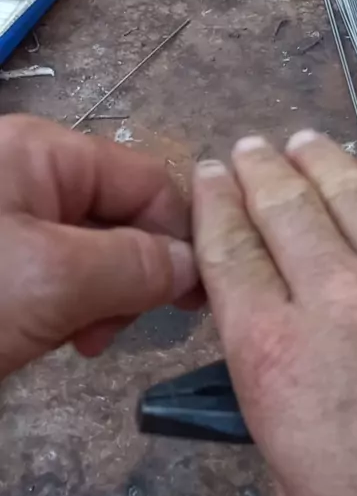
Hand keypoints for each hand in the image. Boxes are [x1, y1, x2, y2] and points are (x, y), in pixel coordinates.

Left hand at [0, 115, 196, 379]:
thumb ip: (138, 264)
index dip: (180, 235)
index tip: (197, 298)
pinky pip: (60, 275)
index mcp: (44, 154)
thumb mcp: (53, 278)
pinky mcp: (1, 261)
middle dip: (134, 274)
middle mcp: (30, 176)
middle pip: (121, 216)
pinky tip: (58, 338)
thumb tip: (197, 265)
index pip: (146, 181)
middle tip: (116, 329)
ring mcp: (11, 220)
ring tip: (84, 341)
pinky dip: (71, 308)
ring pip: (94, 252)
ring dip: (104, 299)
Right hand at [193, 131, 356, 495]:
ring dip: (320, 160)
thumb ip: (278, 428)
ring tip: (303, 141)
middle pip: (284, 209)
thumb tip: (279, 388)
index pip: (230, 255)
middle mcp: (335, 298)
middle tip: (248, 148)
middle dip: (259, 171)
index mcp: (275, 355)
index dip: (214, 207)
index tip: (207, 178)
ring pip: (351, 193)